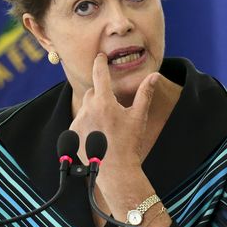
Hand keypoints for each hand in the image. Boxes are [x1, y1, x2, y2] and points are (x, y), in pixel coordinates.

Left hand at [70, 53, 158, 168]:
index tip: (100, 56)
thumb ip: (145, 94)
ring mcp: (78, 121)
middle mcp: (88, 109)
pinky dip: (86, 124)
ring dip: (94, 112)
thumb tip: (154, 75)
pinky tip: (98, 136)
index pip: (100, 74)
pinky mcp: (72, 133)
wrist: (116, 169)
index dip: (100, 63)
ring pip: (85, 108)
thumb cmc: (129, 143)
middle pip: (92, 93)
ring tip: (106, 128)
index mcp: (105, 102)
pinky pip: (78, 122)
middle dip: (101, 96)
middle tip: (112, 110)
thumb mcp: (138, 117)